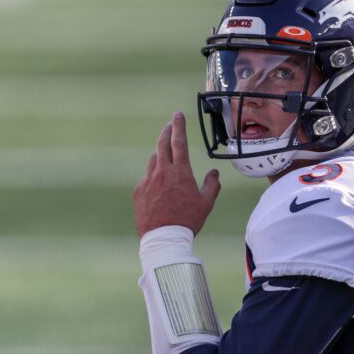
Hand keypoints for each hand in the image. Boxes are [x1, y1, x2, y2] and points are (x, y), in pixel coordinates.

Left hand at [133, 111, 220, 237]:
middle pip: (162, 144)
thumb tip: (215, 173)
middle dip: (166, 131)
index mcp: (180, 172)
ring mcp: (148, 180)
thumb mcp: (206, 203)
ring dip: (161, 156)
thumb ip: (212, 185)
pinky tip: (158, 186)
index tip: (177, 114)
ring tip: (167, 159)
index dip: (178, 126)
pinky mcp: (139, 190)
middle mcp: (162, 172)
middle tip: (169, 125)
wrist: (164, 238)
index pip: (179, 142)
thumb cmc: (188, 221)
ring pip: (154, 160)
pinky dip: (153, 176)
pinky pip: (146, 177)